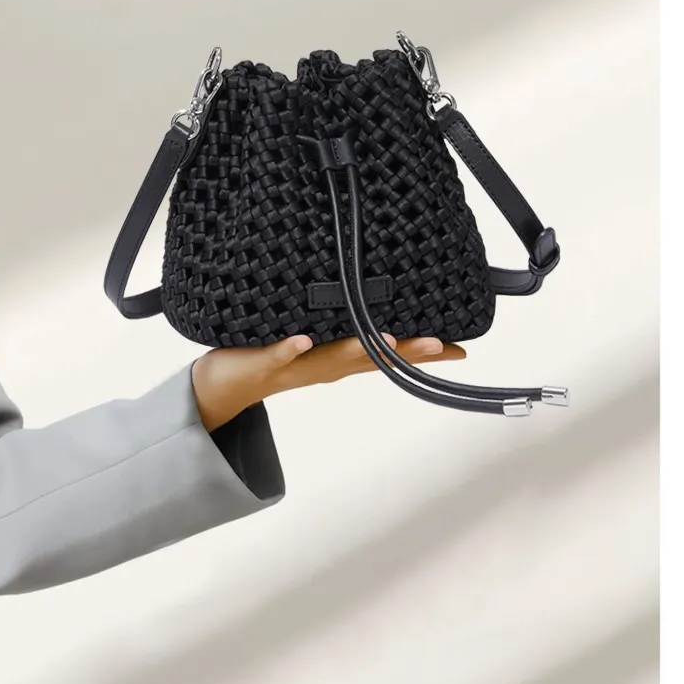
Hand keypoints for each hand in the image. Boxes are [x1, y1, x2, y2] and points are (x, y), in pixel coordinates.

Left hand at [192, 334, 465, 430]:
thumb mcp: (315, 340)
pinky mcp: (265, 361)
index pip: (389, 355)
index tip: (460, 350)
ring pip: (333, 358)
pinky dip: (291, 348)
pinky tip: (303, 339)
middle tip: (440, 344)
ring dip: (358, 350)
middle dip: (406, 352)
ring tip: (385, 339)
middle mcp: (325, 367)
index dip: (424, 354)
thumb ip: (342, 324)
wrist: (223, 387)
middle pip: (371, 359)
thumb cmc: (273, 356)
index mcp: (340, 360)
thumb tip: (372, 296)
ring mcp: (297, 365)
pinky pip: (279, 354)